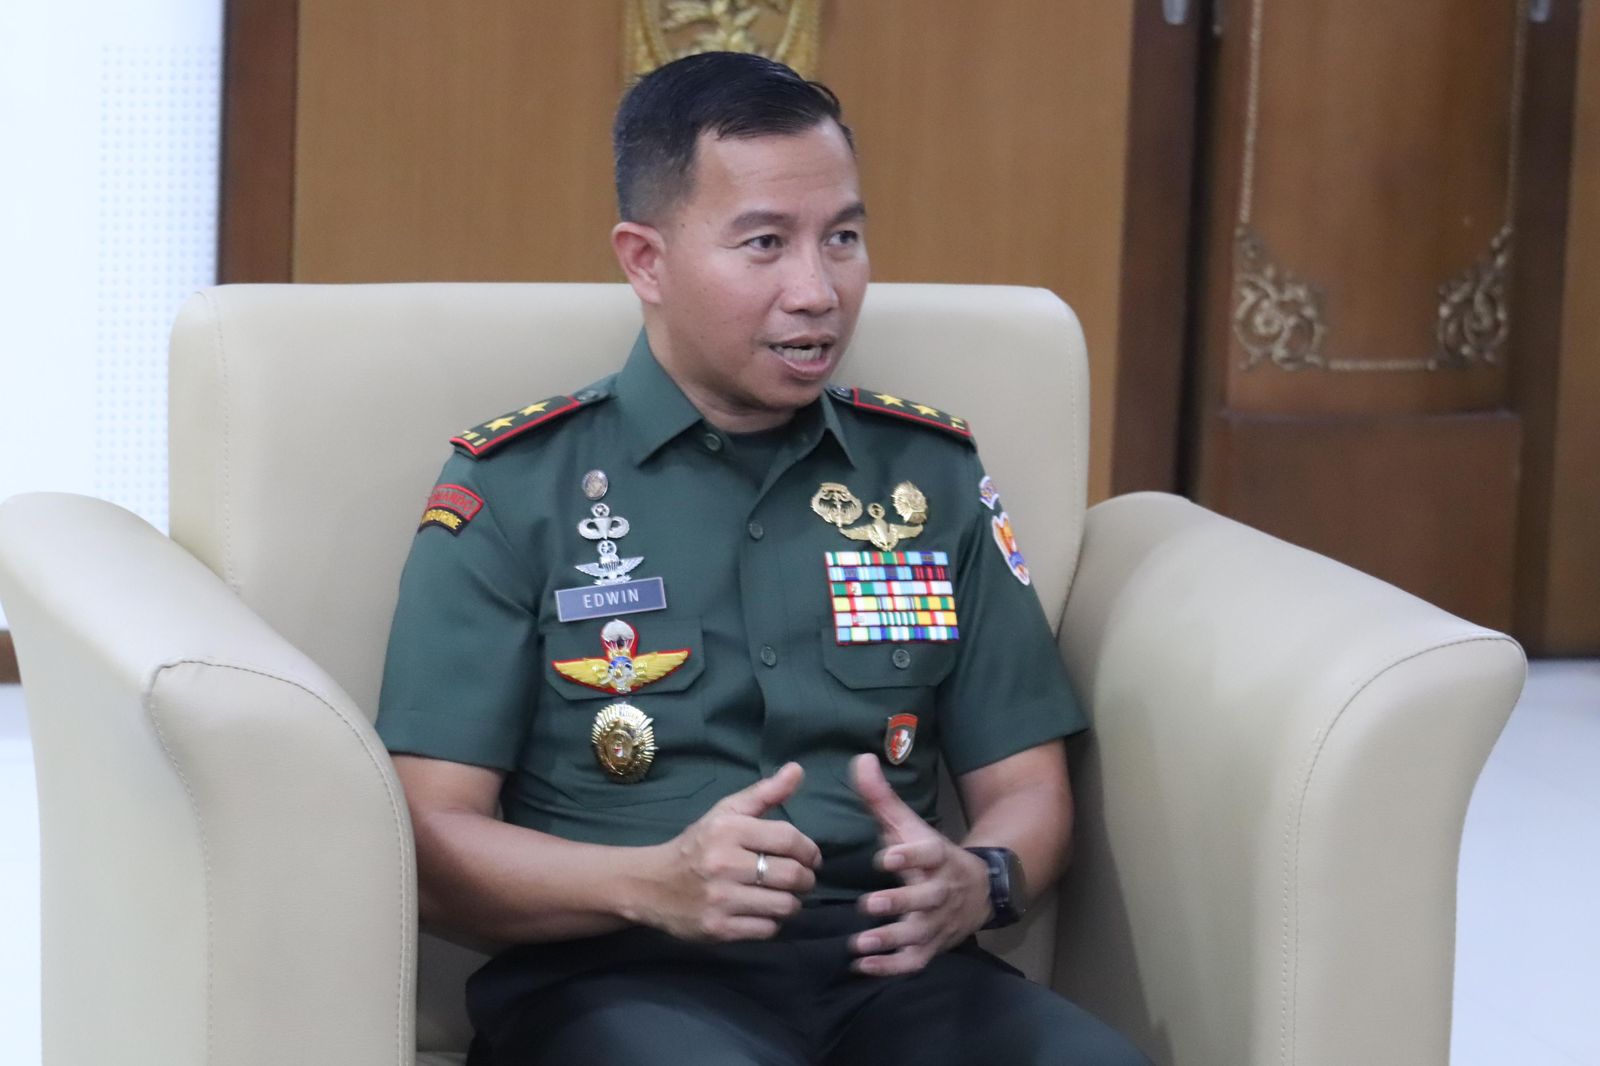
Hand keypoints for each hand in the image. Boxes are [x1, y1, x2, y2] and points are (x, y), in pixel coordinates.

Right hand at [638, 762, 821, 941]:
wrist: (650, 886)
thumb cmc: (697, 846)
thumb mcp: (725, 814)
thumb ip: (764, 793)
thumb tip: (797, 769)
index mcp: (728, 830)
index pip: (788, 839)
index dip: (809, 850)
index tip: (811, 857)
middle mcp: (724, 864)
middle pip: (792, 875)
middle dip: (805, 879)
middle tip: (800, 879)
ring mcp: (720, 899)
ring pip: (784, 906)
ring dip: (791, 902)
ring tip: (780, 895)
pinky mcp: (719, 929)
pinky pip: (767, 929)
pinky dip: (771, 922)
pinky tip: (761, 912)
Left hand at [848, 753, 992, 975]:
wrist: (977, 891)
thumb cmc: (929, 855)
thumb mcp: (909, 825)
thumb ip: (882, 797)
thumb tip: (860, 759)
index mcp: (937, 857)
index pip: (928, 854)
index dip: (909, 856)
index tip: (886, 857)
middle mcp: (941, 891)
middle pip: (926, 899)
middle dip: (900, 903)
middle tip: (870, 905)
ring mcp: (937, 922)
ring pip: (919, 934)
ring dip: (891, 939)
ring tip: (860, 944)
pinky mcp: (931, 947)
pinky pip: (914, 962)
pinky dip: (890, 967)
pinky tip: (862, 966)